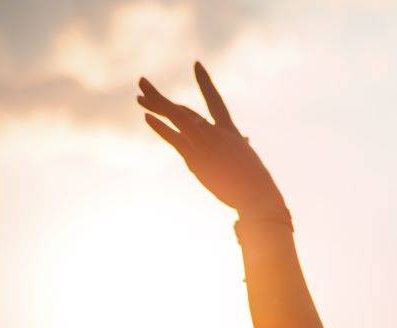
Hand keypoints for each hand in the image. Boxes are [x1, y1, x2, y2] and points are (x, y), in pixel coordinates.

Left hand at [137, 62, 285, 216]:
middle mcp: (215, 132)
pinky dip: (161, 128)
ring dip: (157, 104)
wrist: (257, 194)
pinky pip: (175, 139)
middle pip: (184, 110)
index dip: (206, 83)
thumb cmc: (256, 180)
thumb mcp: (247, 158)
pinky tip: (147, 117)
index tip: (197, 65)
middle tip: (143, 85)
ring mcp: (206, 143)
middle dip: (162, 99)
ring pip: (177, 118)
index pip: (215, 101)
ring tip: (139, 95)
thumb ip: (241, 145)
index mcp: (229, 131)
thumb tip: (245, 138)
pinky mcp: (198, 158)